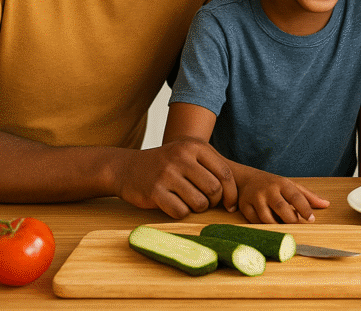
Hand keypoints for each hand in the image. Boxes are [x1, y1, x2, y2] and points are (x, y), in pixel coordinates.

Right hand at [111, 138, 237, 218]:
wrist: (127, 167)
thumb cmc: (167, 165)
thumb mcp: (189, 155)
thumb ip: (212, 168)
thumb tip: (234, 199)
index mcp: (195, 146)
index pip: (225, 173)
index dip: (231, 193)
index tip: (229, 205)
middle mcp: (182, 157)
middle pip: (214, 189)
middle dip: (213, 201)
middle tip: (205, 202)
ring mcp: (167, 174)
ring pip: (199, 203)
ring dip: (197, 208)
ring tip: (188, 201)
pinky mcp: (154, 191)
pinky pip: (180, 211)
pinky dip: (181, 213)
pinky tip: (174, 204)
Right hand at [234, 168, 329, 223]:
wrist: (247, 178)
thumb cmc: (274, 184)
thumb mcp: (291, 186)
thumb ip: (308, 196)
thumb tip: (326, 204)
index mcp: (282, 183)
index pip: (296, 197)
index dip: (305, 209)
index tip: (311, 219)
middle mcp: (269, 190)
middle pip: (282, 208)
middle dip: (291, 220)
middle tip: (298, 226)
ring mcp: (255, 198)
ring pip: (267, 218)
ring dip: (277, 225)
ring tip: (284, 227)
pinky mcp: (245, 206)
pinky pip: (255, 221)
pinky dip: (264, 226)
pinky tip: (271, 226)